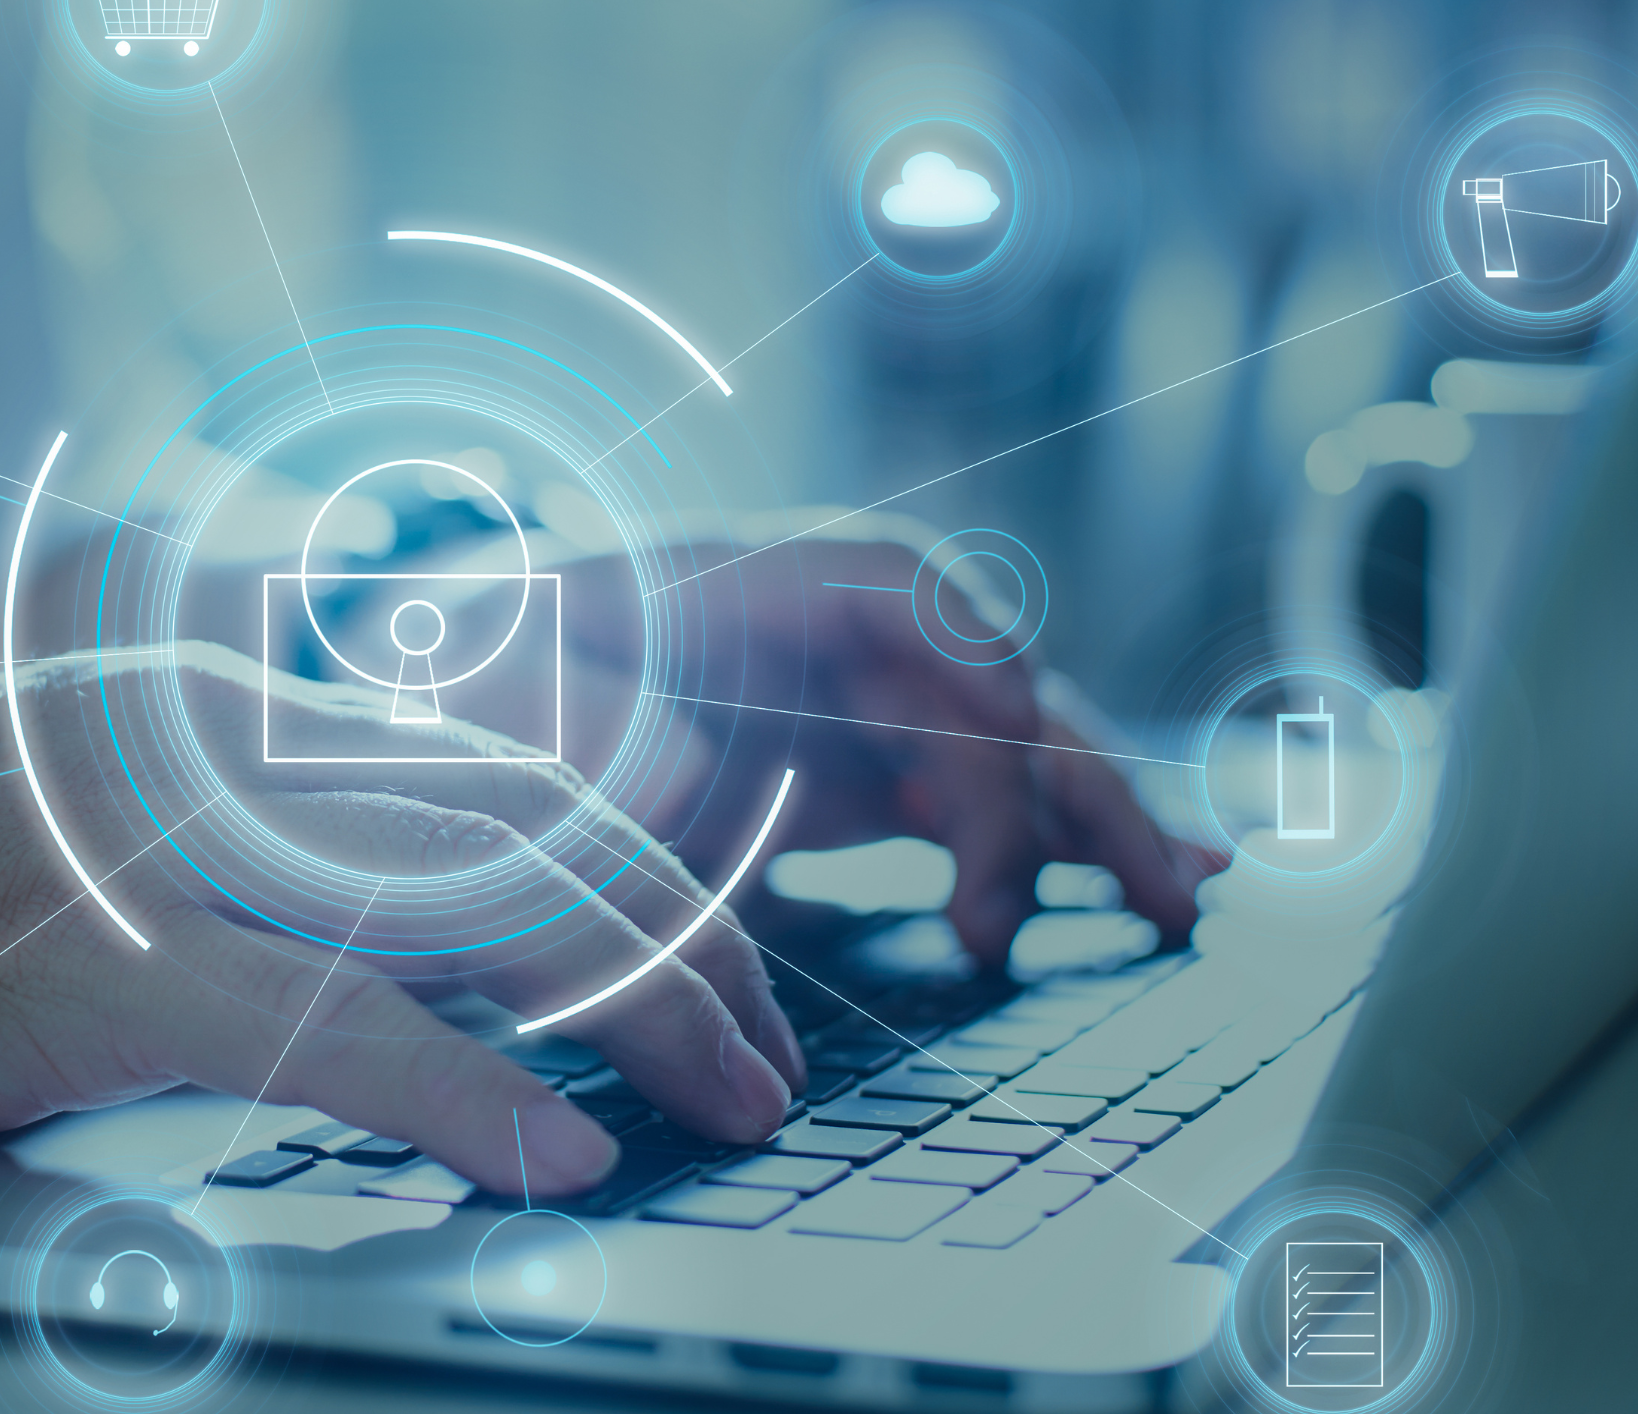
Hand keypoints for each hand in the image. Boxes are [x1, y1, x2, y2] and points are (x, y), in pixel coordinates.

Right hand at [0, 644, 801, 1194]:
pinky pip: (334, 1029)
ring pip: (479, 904)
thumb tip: (491, 874)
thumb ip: (314, 800)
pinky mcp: (103, 965)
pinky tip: (565, 1148)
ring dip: (643, 1009)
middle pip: (535, 812)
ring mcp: (170, 834)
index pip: (519, 724)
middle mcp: (231, 718)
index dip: (659, 825)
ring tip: (742, 1098)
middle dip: (689, 932)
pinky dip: (470, 1093)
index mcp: (253, 661)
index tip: (739, 913)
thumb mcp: (153, 789)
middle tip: (773, 1042)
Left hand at [413, 537, 1223, 963]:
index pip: (884, 579)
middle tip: (1154, 874)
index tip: (1017, 716)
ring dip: (1089, 825)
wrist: (464, 697)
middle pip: (978, 680)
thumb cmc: (473, 670)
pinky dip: (1052, 852)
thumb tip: (687, 780)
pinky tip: (1136, 896)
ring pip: (1002, 754)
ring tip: (1172, 907)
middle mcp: (823, 637)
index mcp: (741, 582)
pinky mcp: (861, 778)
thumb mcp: (489, 675)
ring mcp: (854, 706)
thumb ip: (573, 714)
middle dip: (1068, 770)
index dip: (965, 636)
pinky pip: (975, 809)